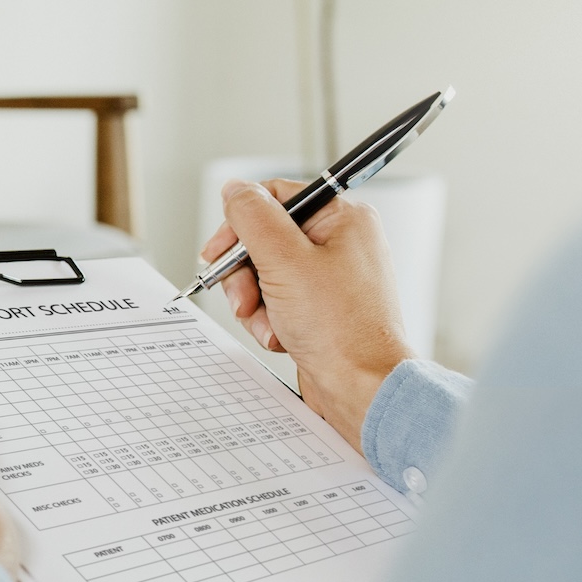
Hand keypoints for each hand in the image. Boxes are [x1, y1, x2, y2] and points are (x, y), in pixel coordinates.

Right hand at [202, 179, 410, 452]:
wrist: (363, 391)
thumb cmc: (341, 331)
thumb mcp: (285, 262)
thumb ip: (253, 218)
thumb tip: (235, 190)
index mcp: (342, 218)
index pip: (275, 198)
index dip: (240, 224)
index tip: (218, 251)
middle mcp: (340, 243)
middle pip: (266, 239)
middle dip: (246, 274)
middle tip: (242, 298)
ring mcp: (332, 278)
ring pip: (266, 273)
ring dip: (256, 302)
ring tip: (267, 324)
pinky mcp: (323, 308)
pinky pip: (279, 300)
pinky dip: (270, 319)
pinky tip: (280, 337)